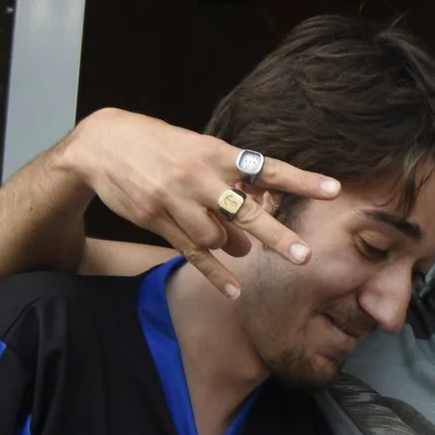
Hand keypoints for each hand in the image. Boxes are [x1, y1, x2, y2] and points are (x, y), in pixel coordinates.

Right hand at [62, 108, 339, 297]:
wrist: (100, 144)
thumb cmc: (158, 146)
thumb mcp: (196, 151)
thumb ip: (227, 188)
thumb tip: (249, 235)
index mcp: (216, 154)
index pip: (268, 169)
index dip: (301, 180)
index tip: (334, 189)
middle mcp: (200, 178)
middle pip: (246, 211)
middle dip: (276, 236)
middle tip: (304, 257)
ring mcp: (177, 201)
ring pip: (217, 237)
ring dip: (233, 247)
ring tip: (242, 249)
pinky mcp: (158, 220)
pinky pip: (191, 253)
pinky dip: (214, 274)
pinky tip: (234, 290)